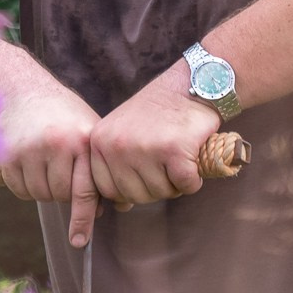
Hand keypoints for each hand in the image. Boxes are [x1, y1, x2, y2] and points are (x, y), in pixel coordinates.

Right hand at [0, 87, 100, 248]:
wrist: (22, 91)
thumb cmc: (63, 116)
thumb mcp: (89, 132)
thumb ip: (101, 168)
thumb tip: (122, 205)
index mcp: (83, 140)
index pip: (85, 190)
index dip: (83, 218)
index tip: (79, 241)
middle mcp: (57, 144)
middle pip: (61, 196)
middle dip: (63, 193)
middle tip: (61, 172)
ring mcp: (30, 149)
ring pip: (39, 195)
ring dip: (43, 189)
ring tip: (45, 164)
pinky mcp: (8, 155)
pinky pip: (19, 190)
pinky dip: (25, 186)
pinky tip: (29, 164)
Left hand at [86, 62, 220, 221]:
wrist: (189, 86)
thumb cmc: (157, 115)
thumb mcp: (122, 135)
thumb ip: (115, 167)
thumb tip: (120, 207)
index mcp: (99, 142)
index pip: (107, 190)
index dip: (129, 189)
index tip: (144, 171)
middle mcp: (117, 145)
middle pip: (134, 196)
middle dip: (155, 187)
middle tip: (166, 164)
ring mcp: (144, 148)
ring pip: (160, 193)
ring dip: (174, 183)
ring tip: (177, 158)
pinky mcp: (174, 150)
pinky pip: (185, 185)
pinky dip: (193, 179)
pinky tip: (192, 160)